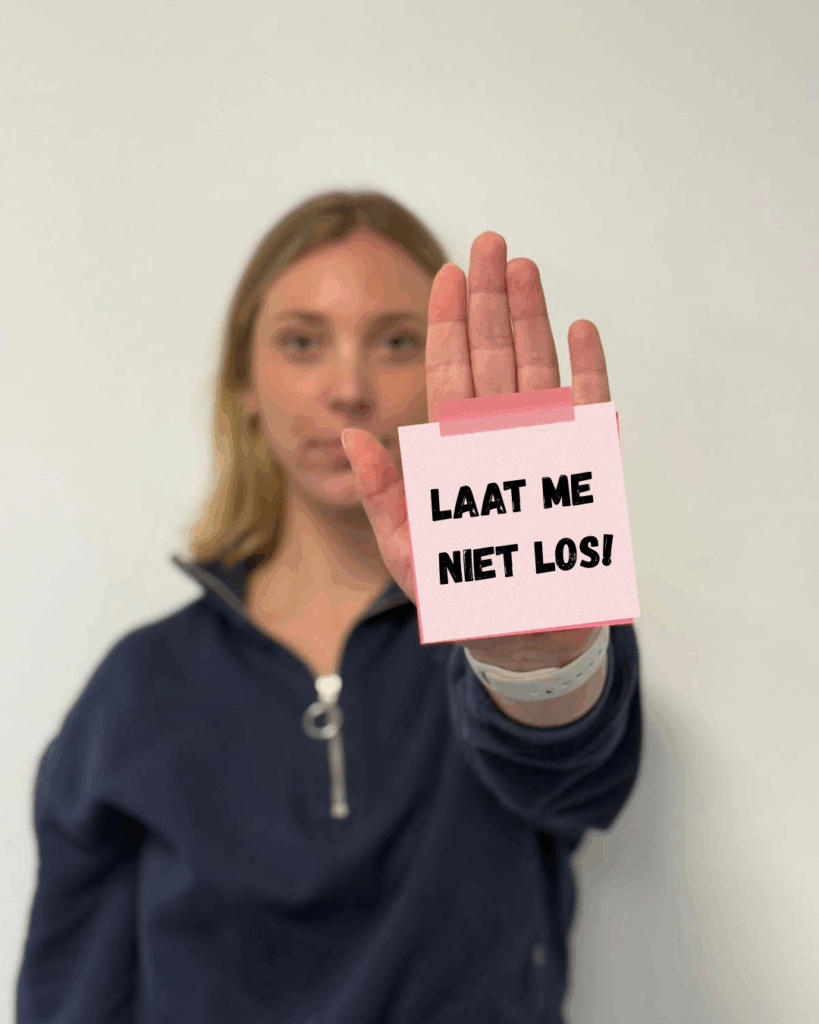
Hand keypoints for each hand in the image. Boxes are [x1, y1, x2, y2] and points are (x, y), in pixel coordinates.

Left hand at [341, 231, 611, 667]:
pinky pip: (586, 411)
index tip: (449, 273)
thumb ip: (383, 495)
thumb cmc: (460, 592)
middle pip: (494, 355)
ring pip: (536, 368)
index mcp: (455, 450)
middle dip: (491, 299)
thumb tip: (351, 441)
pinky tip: (579, 330)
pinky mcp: (581, 467)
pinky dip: (585, 371)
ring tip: (527, 268)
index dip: (449, 323)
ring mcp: (542, 447)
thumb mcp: (407, 549)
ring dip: (532, 318)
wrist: (520, 632)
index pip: (451, 373)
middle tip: (492, 243)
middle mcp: (499, 437)